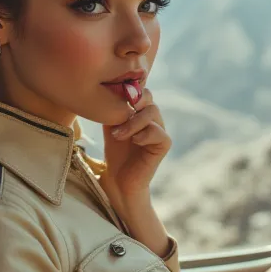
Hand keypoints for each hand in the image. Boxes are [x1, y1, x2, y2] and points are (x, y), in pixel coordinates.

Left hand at [99, 88, 170, 256]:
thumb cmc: (114, 155)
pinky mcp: (163, 145)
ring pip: (152, 112)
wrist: (120, 181)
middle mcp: (152, 119)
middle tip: (115, 117)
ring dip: (133, 121)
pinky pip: (159, 132)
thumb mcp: (110, 127)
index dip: (127, 92)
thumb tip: (106, 90)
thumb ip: (112, 109)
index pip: (140, 89)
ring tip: (118, 135)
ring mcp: (160, 131)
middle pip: (148, 97)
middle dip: (130, 104)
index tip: (110, 102)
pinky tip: (134, 142)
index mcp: (141, 111)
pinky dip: (144, 134)